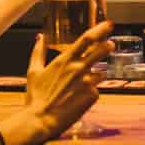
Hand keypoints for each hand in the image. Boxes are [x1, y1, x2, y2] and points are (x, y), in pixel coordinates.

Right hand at [25, 23, 113, 139]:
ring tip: (82, 85)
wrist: (41, 120)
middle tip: (111, 45)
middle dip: (108, 46)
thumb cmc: (36, 97)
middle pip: (101, 50)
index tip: (108, 24)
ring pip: (100, 72)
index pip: (87, 38)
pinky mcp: (92, 96)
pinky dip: (90, 92)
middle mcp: (79, 68)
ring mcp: (88, 82)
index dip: (100, 29)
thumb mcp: (33, 71)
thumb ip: (38, 52)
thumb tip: (39, 37)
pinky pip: (96, 90)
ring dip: (96, 75)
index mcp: (65, 60)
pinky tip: (77, 100)